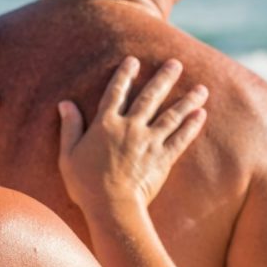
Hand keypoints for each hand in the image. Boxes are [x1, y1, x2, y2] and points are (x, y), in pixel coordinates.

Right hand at [57, 57, 207, 213]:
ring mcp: (149, 142)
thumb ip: (69, 127)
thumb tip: (65, 103)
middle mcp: (130, 128)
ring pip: (171, 115)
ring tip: (201, 89)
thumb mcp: (68, 154)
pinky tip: (201, 114)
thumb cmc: (85, 184)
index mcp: (105, 124)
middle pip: (149, 97)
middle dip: (164, 78)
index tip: (134, 60)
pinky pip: (180, 139)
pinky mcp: (163, 158)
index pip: (116, 93)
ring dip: (187, 100)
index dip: (124, 75)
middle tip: (176, 63)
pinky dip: (191, 126)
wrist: (112, 206)